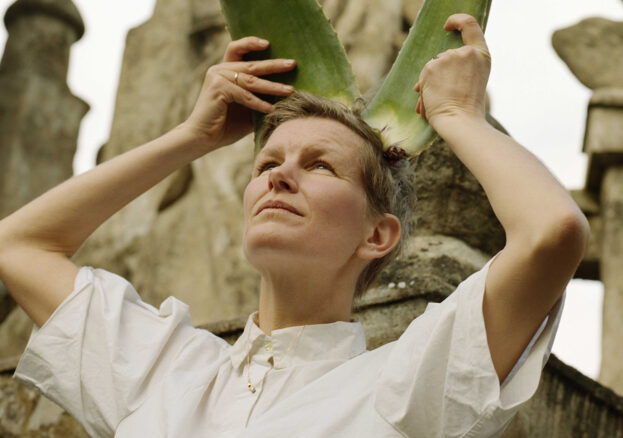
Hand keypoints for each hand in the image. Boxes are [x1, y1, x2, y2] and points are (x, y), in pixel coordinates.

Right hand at [183, 37, 296, 149]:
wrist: (203, 139)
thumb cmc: (225, 126)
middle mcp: (220, 70)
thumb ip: (260, 98)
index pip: (237, 50)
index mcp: (225, 71)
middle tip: (292, 64)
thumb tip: (285, 94)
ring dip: (272, 86)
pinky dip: (258, 103)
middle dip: (274, 65)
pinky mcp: (218, 88)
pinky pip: (244, 95)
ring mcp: (218, 77)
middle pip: (251, 64)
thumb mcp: (247, 109)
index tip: (268, 44)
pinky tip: (271, 110)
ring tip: (290, 90)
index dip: (251, 43)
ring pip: (251, 80)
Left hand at [414, 14, 490, 128]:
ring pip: (432, 67)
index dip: (457, 21)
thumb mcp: (473, 80)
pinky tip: (429, 102)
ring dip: (430, 83)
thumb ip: (461, 68)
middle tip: (446, 94)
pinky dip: (423, 89)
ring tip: (439, 101)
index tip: (447, 26)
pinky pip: (422, 77)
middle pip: (445, 55)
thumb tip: (430, 70)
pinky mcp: (431, 67)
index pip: (470, 25)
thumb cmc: (467, 108)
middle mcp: (465, 53)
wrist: (459, 120)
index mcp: (481, 55)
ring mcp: (448, 58)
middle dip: (440, 73)